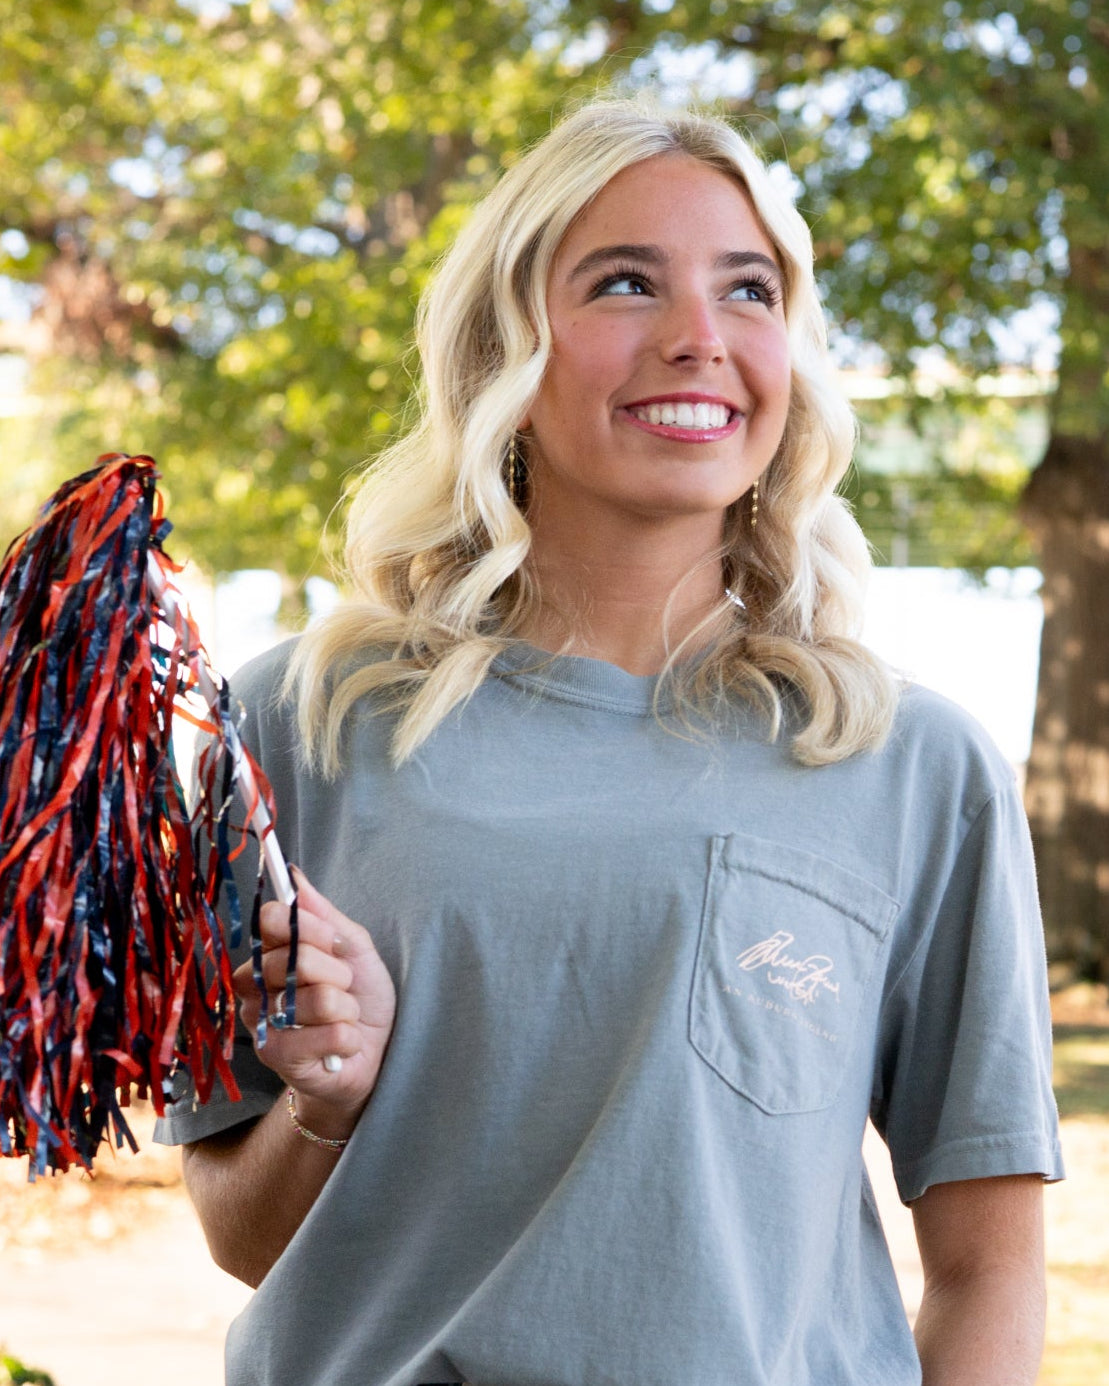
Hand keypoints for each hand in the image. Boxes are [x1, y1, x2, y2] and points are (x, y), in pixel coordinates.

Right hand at [234, 868, 396, 1130]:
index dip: (311, 928)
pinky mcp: (274, 1055)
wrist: (371, 1055)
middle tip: (343, 989)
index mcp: (270, 951)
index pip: (271, 918)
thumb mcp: (354, 950)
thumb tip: (295, 875)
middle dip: (339, 975)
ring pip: (318, 999)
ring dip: (347, 1009)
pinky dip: (349, 1038)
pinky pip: (329, 1033)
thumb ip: (325, 916)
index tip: (335, 943)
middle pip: (297, 958)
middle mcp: (254, 984)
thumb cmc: (360, 999)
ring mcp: (260, 1021)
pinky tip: (341, 1045)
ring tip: (342, 1019)